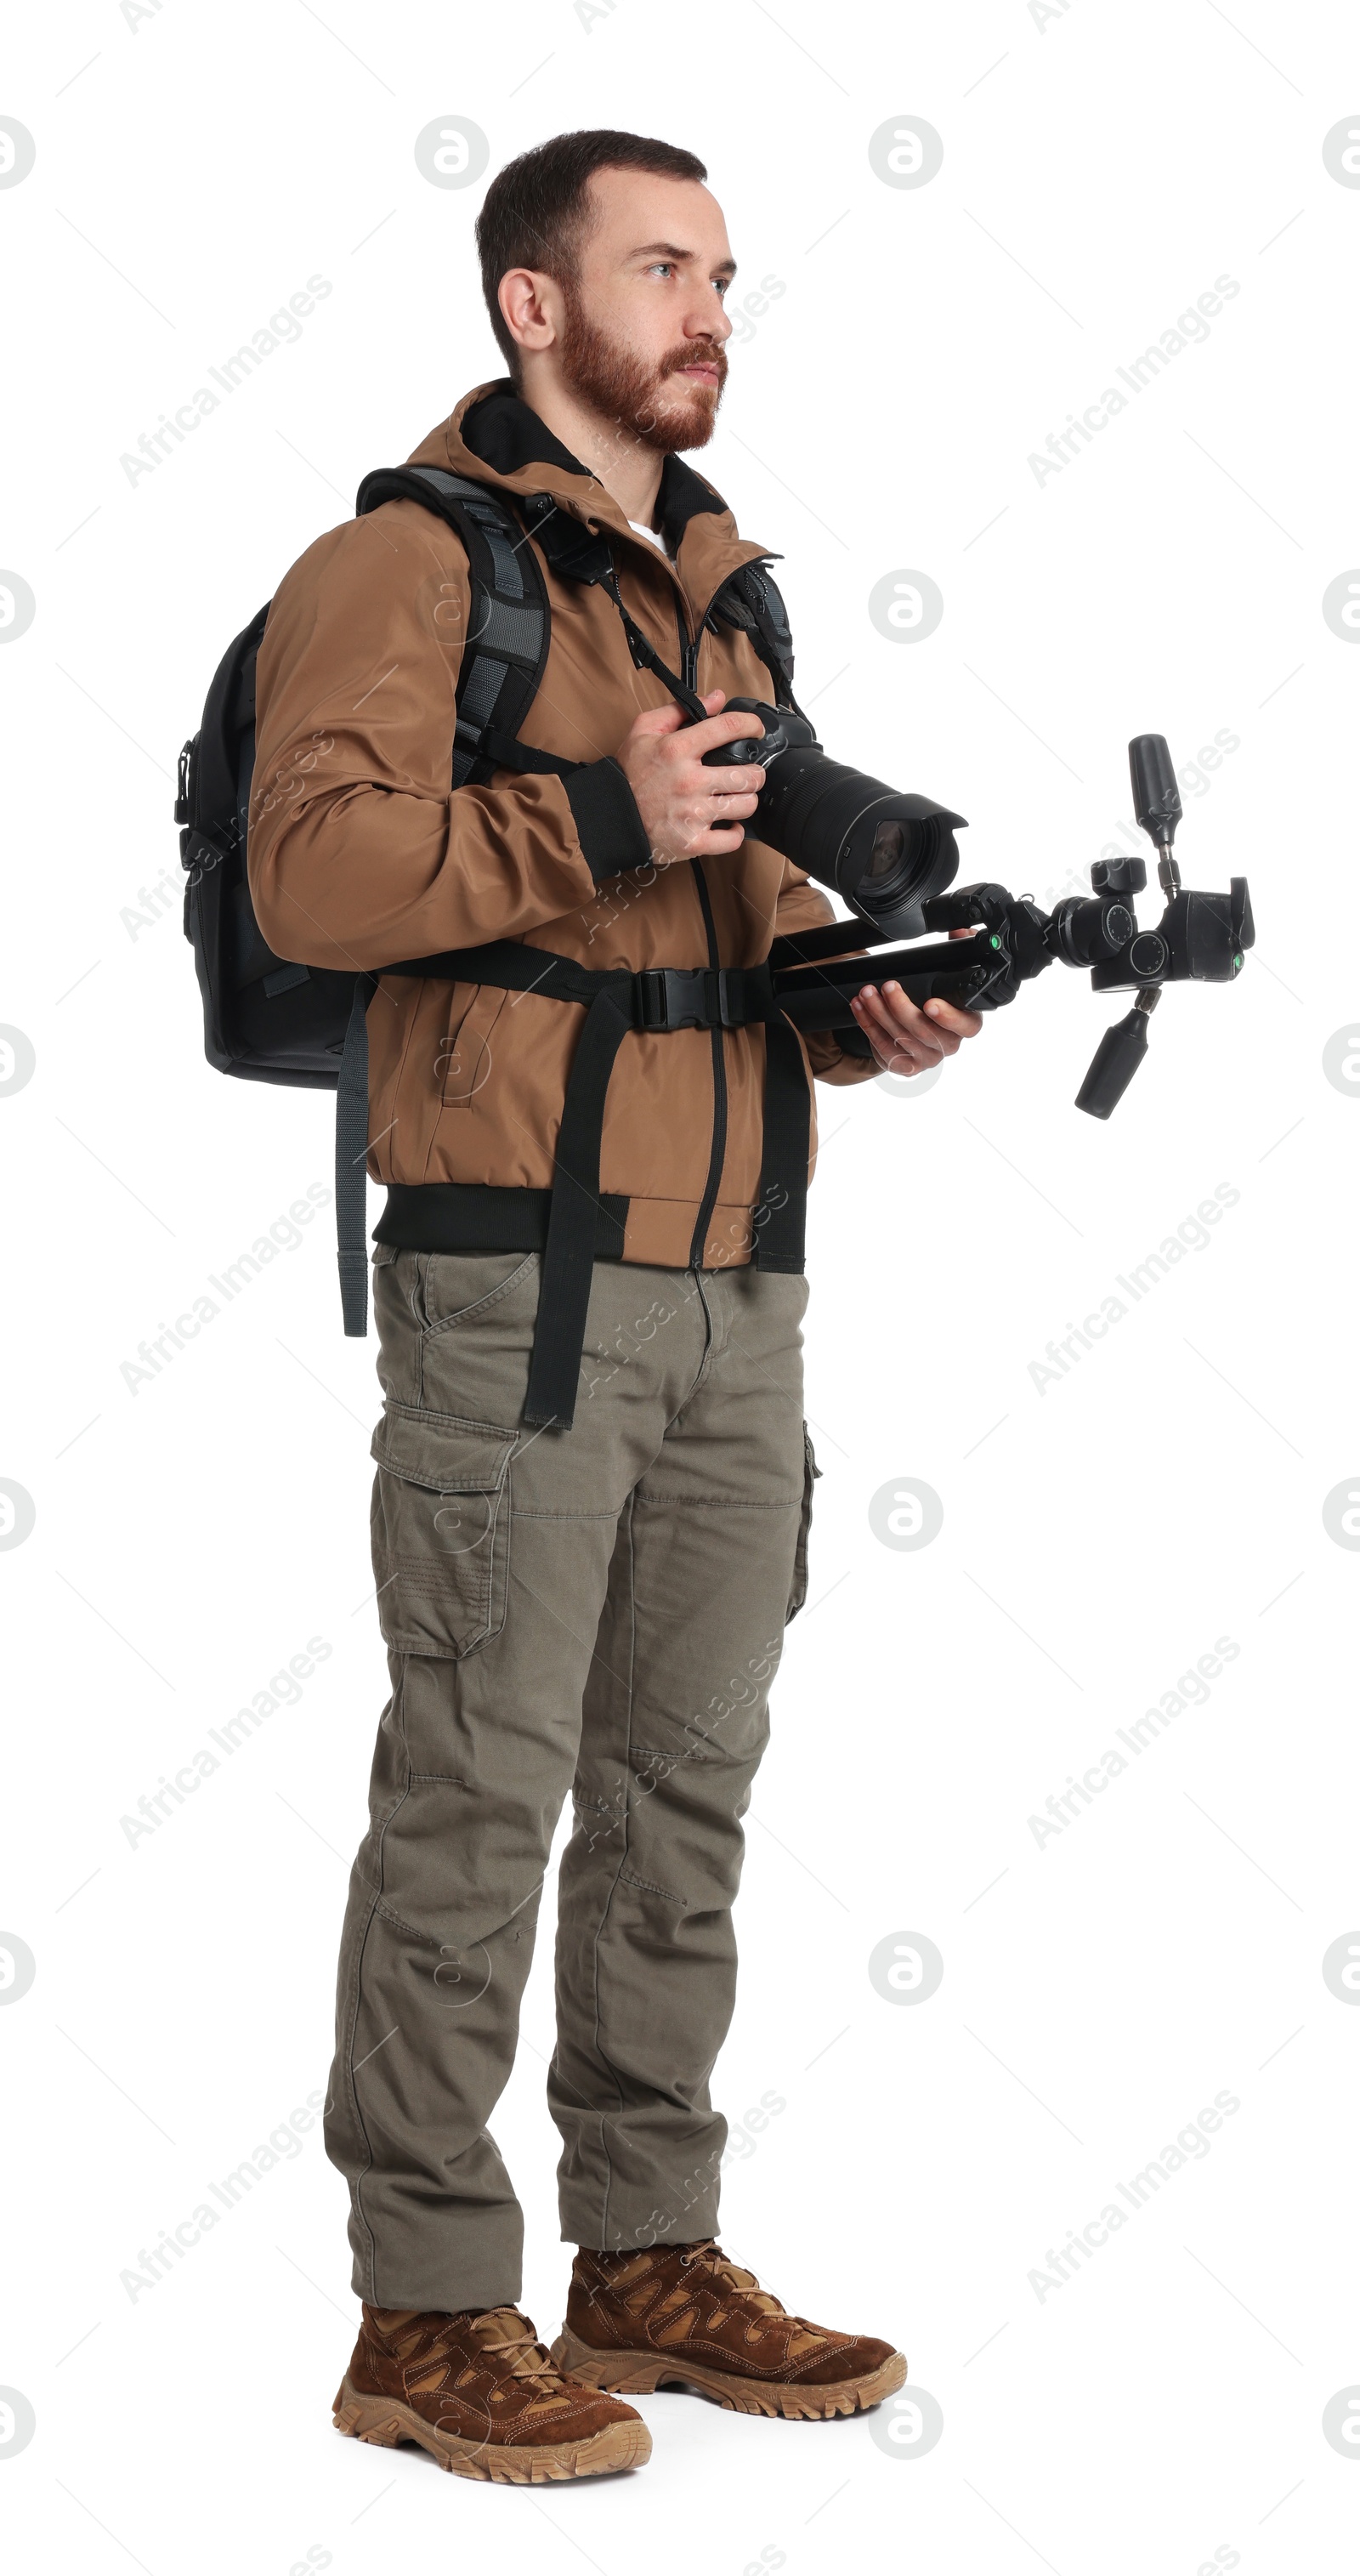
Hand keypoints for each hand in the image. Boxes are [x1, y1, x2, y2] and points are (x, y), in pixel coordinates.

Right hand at [617, 688, 766, 864]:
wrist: (608, 816)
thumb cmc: (627, 775)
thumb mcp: (643, 730)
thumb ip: (679, 710)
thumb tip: (716, 698)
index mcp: (678, 749)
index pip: (728, 727)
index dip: (751, 724)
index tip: (755, 729)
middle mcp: (689, 781)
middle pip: (749, 775)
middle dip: (754, 773)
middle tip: (748, 774)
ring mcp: (693, 813)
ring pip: (746, 806)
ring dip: (746, 801)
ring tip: (737, 798)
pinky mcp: (693, 842)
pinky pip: (731, 840)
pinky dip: (734, 833)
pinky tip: (727, 825)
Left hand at [849, 936, 983, 1076]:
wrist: (916, 1032)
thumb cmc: (934, 1002)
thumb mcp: (947, 977)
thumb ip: (956, 954)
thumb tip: (960, 931)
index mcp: (966, 1023)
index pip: (967, 1026)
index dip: (950, 1017)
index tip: (930, 1004)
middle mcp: (949, 1044)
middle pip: (925, 1031)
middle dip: (902, 1006)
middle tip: (888, 986)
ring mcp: (927, 1058)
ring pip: (901, 1038)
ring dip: (880, 1013)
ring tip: (867, 993)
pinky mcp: (905, 1066)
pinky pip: (884, 1047)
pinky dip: (869, 1025)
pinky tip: (860, 1008)